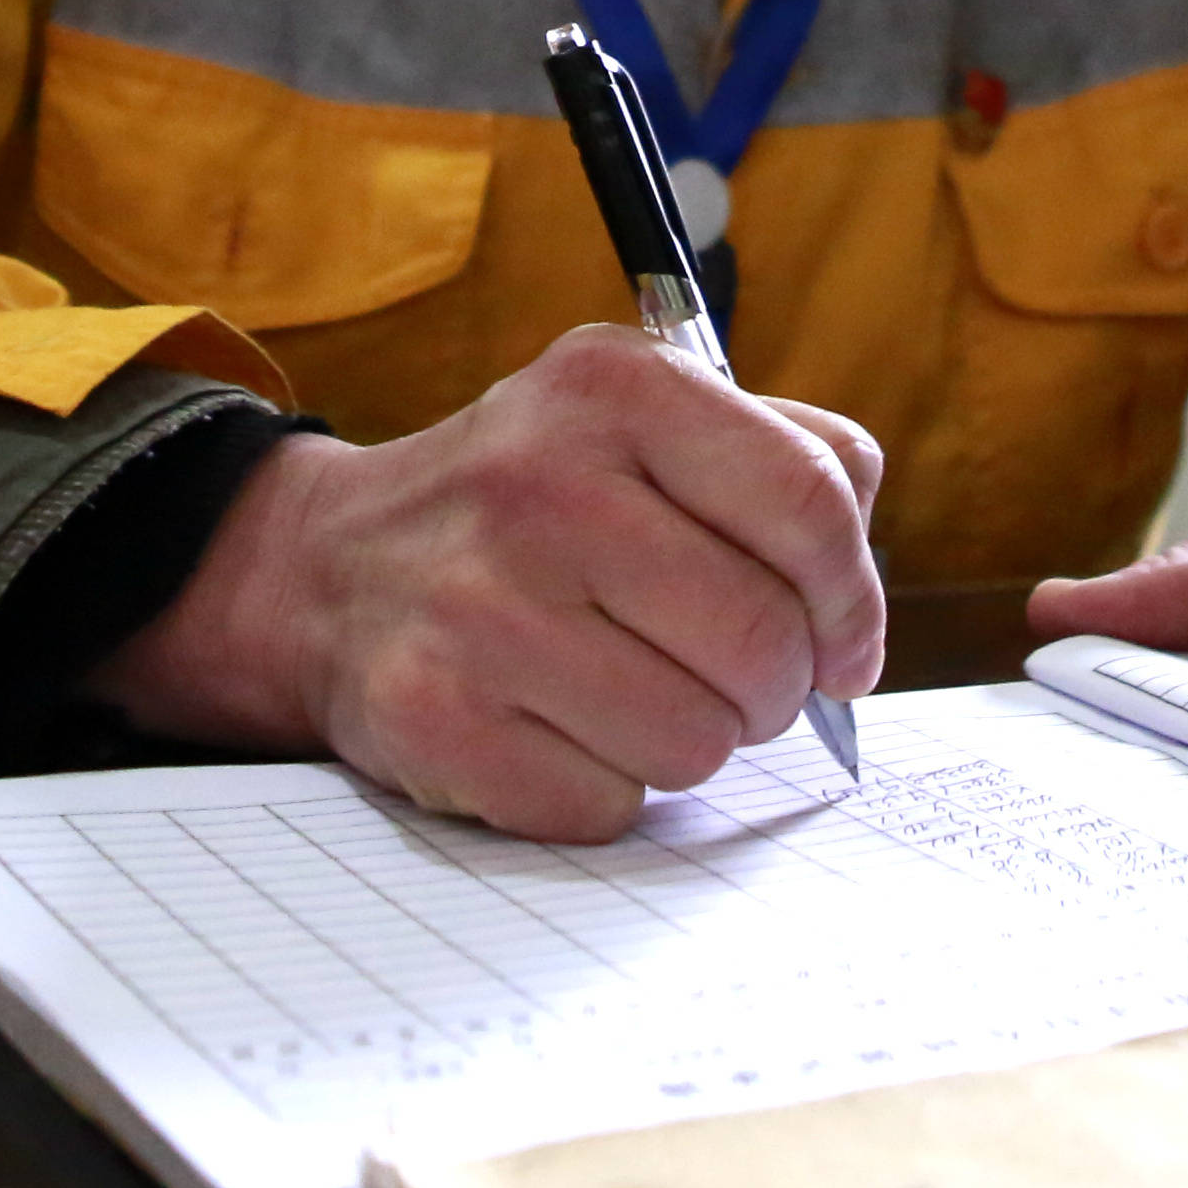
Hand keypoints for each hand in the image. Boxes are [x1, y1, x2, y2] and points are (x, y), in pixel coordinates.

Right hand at [81, 320, 888, 841]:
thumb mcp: (647, 420)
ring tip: (624, 689)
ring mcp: (478, 604)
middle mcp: (539, 483)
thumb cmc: (534, 503)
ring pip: (697, 742)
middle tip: (724, 678)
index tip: (844, 647)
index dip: (853, 601)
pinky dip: (601, 787)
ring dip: (685, 740)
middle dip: (769, 687)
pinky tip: (552, 727)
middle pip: (763, 643)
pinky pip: (609, 803)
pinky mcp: (436, 718)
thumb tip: (855, 612)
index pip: (811, 504)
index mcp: (613, 385)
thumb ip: (788, 459)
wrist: (333, 566)